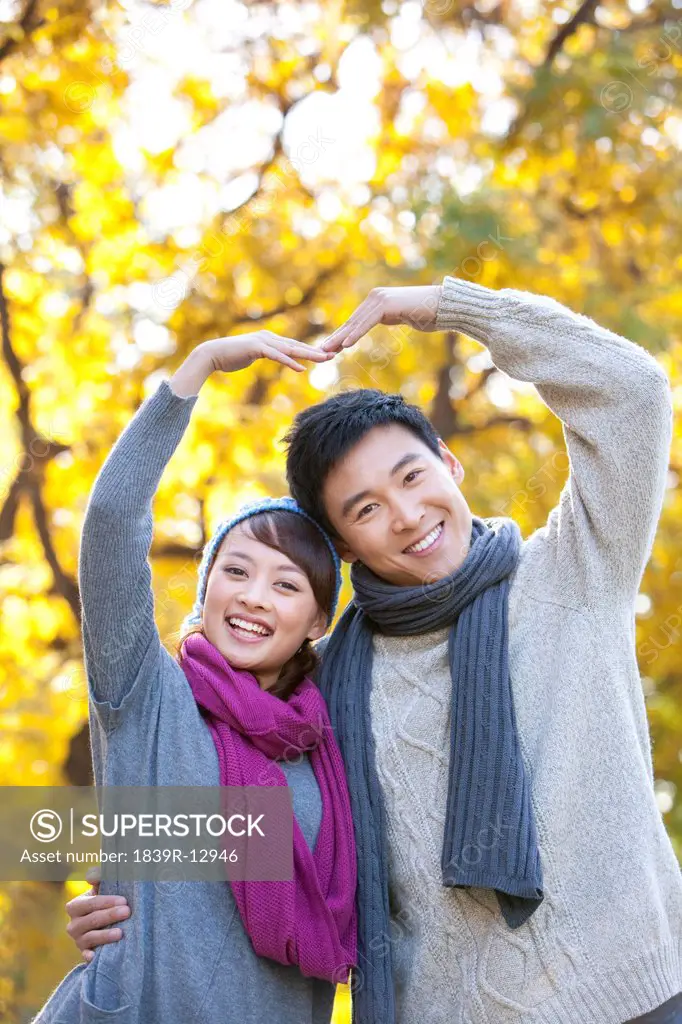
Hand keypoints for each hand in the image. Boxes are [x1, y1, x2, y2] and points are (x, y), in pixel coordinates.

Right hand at [65, 867, 129, 962]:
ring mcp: (78, 941)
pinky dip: (91, 956)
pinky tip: (97, 956)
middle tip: (127, 912)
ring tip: (121, 933)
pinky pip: (86, 956)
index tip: (124, 900)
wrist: (102, 924)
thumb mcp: (100, 889)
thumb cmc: (103, 902)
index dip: (107, 901)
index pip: (90, 903)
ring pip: (91, 938)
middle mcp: (73, 925)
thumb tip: (92, 875)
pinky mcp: (84, 954)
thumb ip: (99, 878)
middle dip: (110, 915)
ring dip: (105, 935)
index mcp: (75, 906)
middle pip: (92, 920)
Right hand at [170, 331, 333, 396]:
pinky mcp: (256, 349)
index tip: (325, 356)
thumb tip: (272, 356)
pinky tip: (301, 368)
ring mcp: (263, 342)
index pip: (294, 346)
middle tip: (334, 355)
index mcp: (269, 340)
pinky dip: (290, 362)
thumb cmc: (230, 357)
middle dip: (316, 351)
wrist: (212, 354)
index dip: (310, 351)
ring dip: (308, 355)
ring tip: (324, 360)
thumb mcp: (252, 356)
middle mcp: (269, 338)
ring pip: (291, 349)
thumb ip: (263, 355)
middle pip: (297, 346)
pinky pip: (277, 357)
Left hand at [319, 285, 442, 352]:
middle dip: (336, 337)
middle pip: (352, 322)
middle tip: (321, 351)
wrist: (444, 306)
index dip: (342, 335)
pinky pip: (368, 322)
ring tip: (328, 350)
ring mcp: (380, 299)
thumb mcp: (401, 316)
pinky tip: (346, 344)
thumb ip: (389, 316)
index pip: (356, 321)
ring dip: (341, 338)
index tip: (330, 348)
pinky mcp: (387, 304)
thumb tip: (384, 319)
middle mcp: (375, 297)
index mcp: (377, 301)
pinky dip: (356, 333)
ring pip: (357, 322)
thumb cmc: (427, 313)